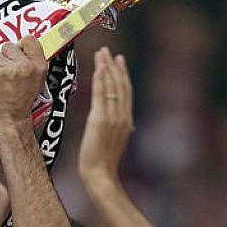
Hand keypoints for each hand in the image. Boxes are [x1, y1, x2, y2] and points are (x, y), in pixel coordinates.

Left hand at [0, 35, 46, 136]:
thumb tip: (20, 46)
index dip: (20, 45)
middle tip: (7, 73)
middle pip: (8, 46)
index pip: (29, 40)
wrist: (13, 119)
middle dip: (4, 58)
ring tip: (0, 80)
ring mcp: (10, 70)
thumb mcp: (36, 79)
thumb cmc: (22, 101)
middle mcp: (26, 66)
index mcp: (39, 66)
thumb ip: (30, 61)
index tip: (16, 53)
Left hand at [78, 47, 134, 182]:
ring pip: (111, 87)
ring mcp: (112, 118)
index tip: (118, 60)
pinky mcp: (99, 120)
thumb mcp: (116, 143)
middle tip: (108, 51)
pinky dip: (100, 80)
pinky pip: (101, 95)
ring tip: (101, 54)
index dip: (122, 75)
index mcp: (127, 121)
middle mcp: (122, 117)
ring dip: (105, 68)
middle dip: (114, 66)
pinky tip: (98, 68)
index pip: (126, 92)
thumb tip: (128, 126)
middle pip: (120, 85)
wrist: (100, 175)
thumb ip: (120, 130)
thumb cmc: (103, 163)